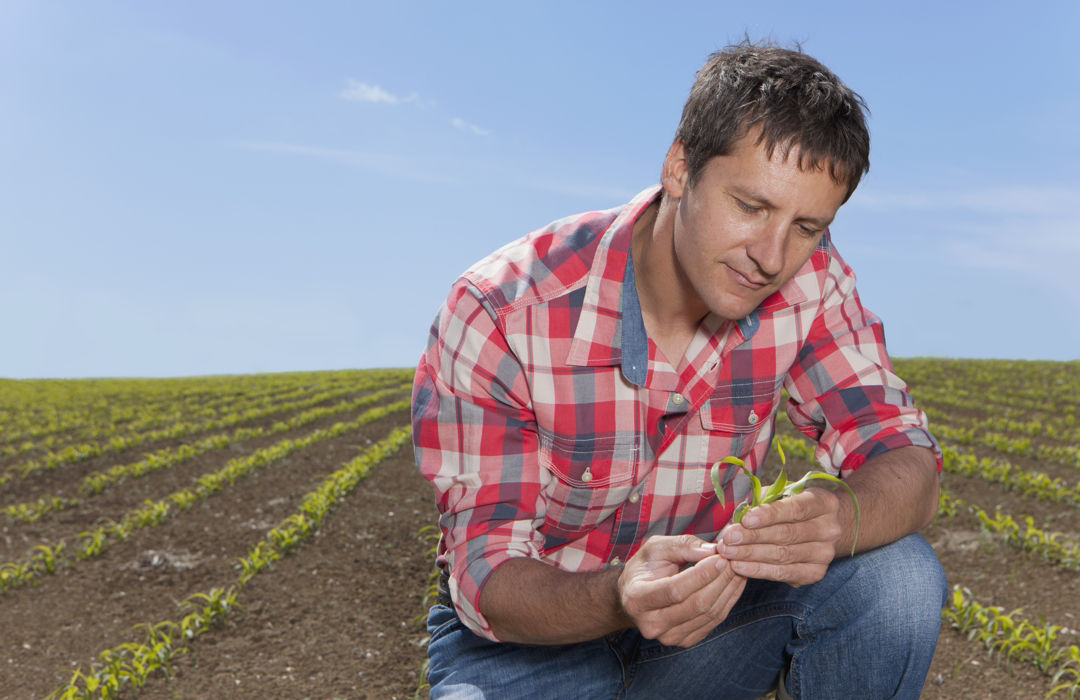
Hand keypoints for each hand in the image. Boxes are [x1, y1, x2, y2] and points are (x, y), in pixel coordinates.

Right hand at [618, 534, 746, 647]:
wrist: (634, 595)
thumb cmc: (645, 568)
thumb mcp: (655, 547)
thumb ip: (682, 546)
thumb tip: (713, 551)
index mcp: (637, 599)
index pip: (675, 590)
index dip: (701, 575)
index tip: (720, 559)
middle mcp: (650, 624)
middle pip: (696, 605)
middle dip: (719, 580)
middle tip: (733, 561)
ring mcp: (668, 636)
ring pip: (708, 614)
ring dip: (728, 590)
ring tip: (737, 569)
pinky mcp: (684, 640)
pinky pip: (713, 622)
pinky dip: (727, 601)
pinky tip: (732, 584)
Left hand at [717, 487, 842, 585]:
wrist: (819, 529)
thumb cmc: (794, 507)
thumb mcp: (784, 494)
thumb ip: (764, 499)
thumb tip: (739, 512)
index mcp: (824, 503)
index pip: (796, 509)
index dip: (769, 515)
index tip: (745, 519)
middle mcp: (830, 529)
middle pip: (787, 534)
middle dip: (753, 537)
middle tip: (728, 538)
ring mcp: (825, 553)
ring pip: (783, 555)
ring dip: (751, 555)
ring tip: (728, 552)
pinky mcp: (816, 573)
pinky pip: (784, 573)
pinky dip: (759, 570)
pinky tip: (740, 567)